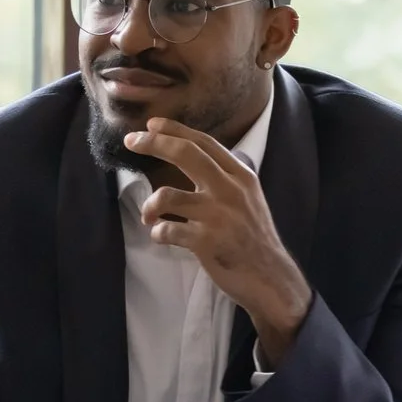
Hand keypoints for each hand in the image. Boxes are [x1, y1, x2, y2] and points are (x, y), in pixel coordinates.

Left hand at [125, 118, 313, 364]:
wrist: (270, 277)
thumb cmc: (254, 237)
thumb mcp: (250, 198)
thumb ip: (227, 177)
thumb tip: (198, 157)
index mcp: (240, 176)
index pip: (204, 143)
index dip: (175, 130)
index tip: (151, 125)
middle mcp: (229, 189)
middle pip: (185, 154)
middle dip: (153, 143)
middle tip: (131, 142)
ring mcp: (217, 215)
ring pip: (167, 195)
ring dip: (149, 205)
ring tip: (149, 215)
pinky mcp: (206, 241)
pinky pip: (167, 230)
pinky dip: (157, 232)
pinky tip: (161, 236)